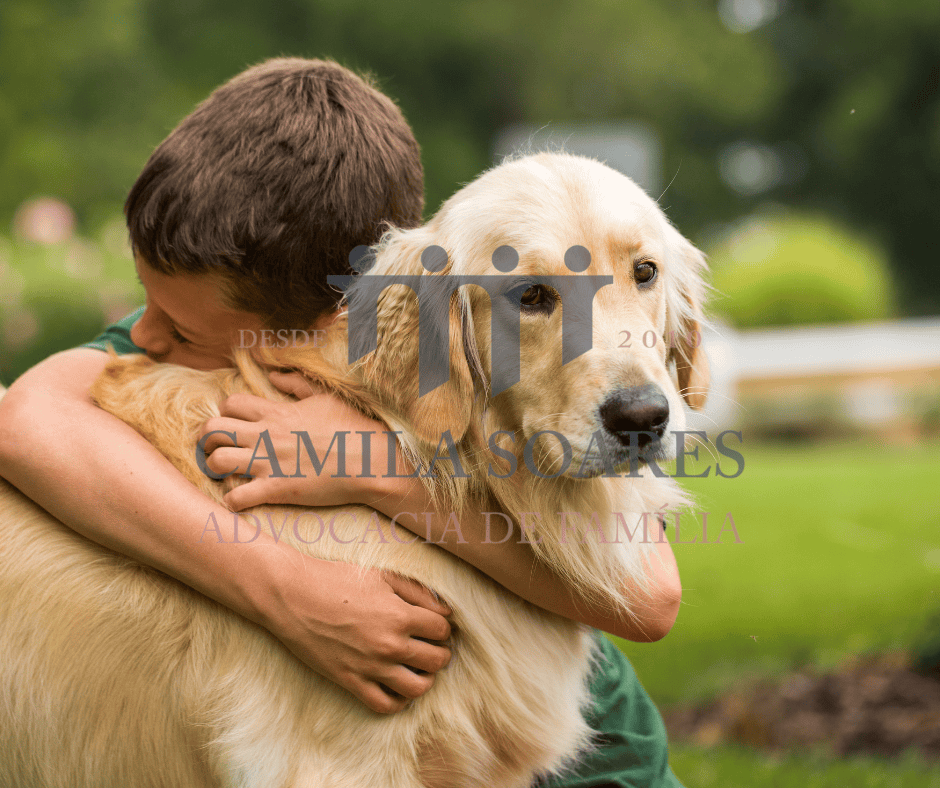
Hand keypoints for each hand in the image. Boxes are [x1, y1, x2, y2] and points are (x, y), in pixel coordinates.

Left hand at [200, 372, 407, 510]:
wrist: (370, 460)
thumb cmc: (352, 427)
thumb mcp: (324, 397)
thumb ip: (296, 384)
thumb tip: (275, 374)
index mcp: (276, 412)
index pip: (230, 404)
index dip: (225, 413)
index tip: (234, 424)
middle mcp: (265, 435)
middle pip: (212, 430)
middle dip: (207, 440)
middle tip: (216, 449)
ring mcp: (269, 463)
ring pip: (216, 461)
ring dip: (213, 469)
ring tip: (224, 474)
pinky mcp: (276, 489)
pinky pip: (237, 497)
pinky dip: (232, 500)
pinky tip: (239, 499)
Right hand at [260, 551, 452, 713]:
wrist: (293, 596)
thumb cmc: (337, 580)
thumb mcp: (382, 576)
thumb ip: (418, 593)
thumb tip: (446, 611)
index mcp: (400, 615)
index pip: (442, 629)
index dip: (442, 626)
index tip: (434, 625)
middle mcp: (389, 644)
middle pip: (437, 660)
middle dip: (440, 652)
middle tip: (431, 646)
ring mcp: (370, 666)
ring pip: (418, 688)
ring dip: (425, 679)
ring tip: (418, 668)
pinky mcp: (350, 681)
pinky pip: (384, 705)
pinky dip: (398, 701)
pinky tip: (397, 686)